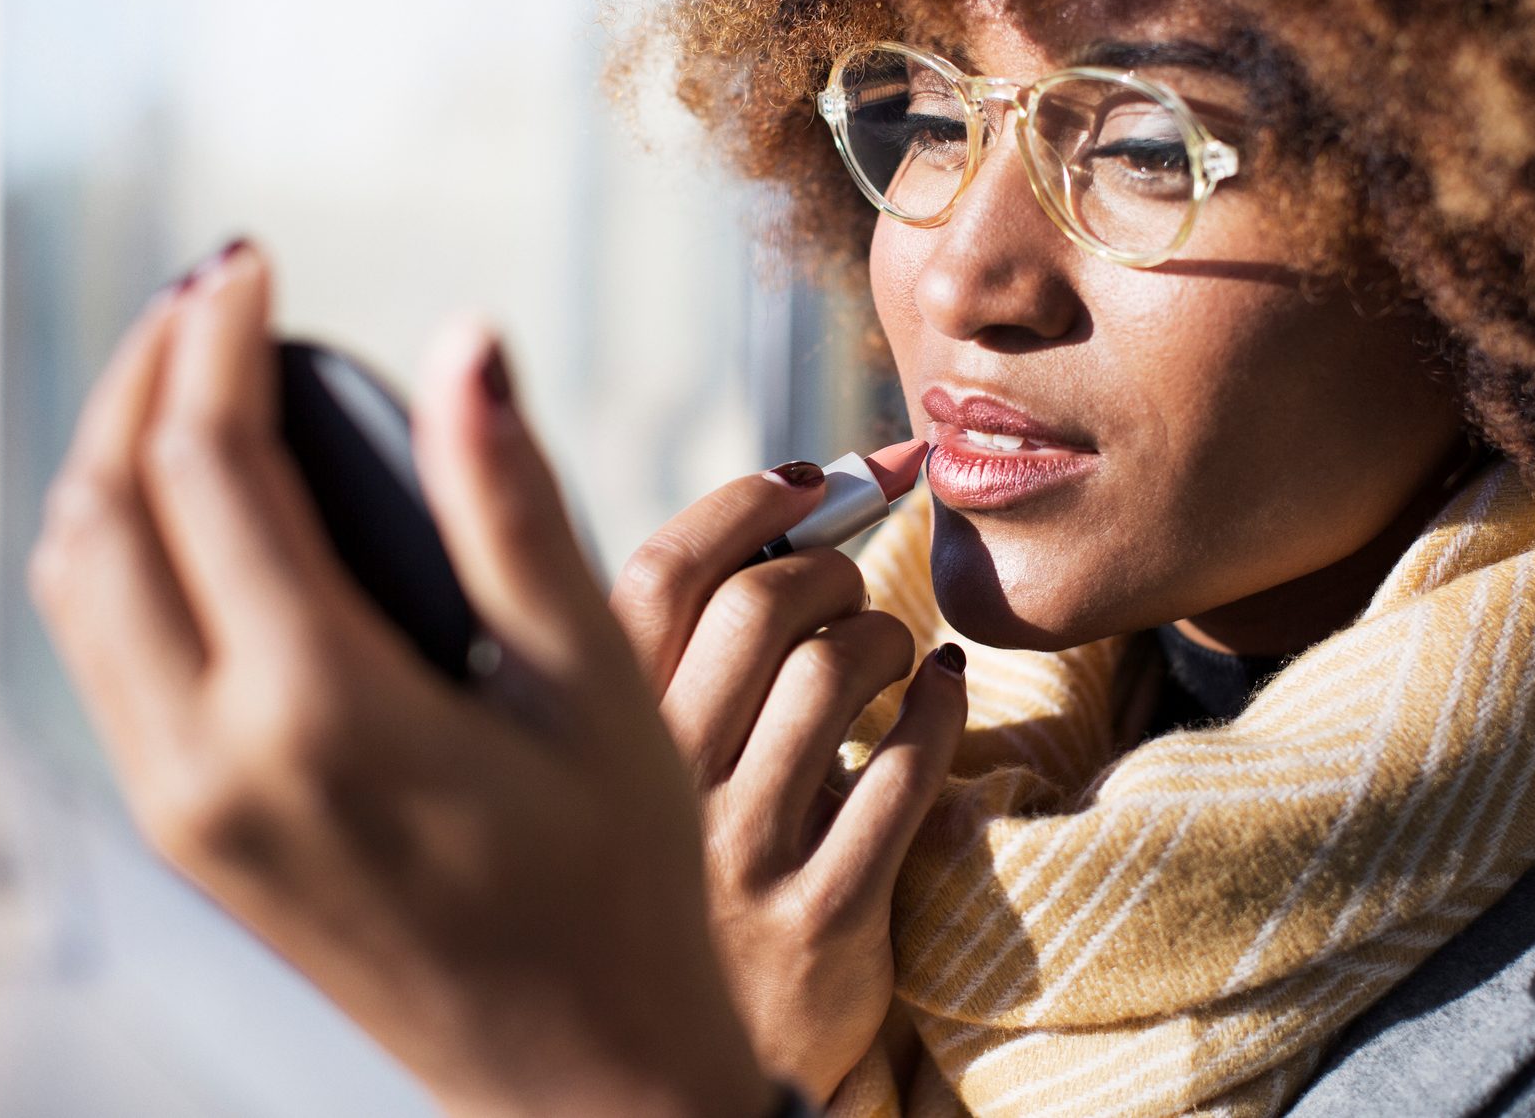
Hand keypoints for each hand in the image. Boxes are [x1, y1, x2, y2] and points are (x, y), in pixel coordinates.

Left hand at [26, 240, 775, 1117]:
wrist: (577, 1071)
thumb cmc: (618, 881)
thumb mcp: (596, 684)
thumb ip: (515, 504)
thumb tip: (465, 341)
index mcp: (319, 711)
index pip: (209, 469)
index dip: (222, 341)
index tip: (258, 261)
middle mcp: (213, 761)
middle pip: (104, 513)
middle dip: (145, 377)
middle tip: (218, 293)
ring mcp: (183, 807)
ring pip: (77, 586)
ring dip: (114, 458)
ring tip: (201, 376)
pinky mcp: (187, 834)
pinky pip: (103, 655)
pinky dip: (122, 548)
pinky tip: (204, 507)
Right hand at [611, 471, 968, 1102]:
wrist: (680, 1077)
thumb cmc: (684, 877)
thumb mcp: (649, 766)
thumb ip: (687, 654)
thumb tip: (798, 494)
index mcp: (593, 737)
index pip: (659, 571)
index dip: (745, 500)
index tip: (811, 476)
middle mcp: (653, 791)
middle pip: (758, 605)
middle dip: (830, 564)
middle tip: (854, 578)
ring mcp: (735, 858)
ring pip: (832, 674)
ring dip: (886, 635)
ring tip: (894, 649)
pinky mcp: (818, 918)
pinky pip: (904, 774)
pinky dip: (939, 710)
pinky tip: (941, 695)